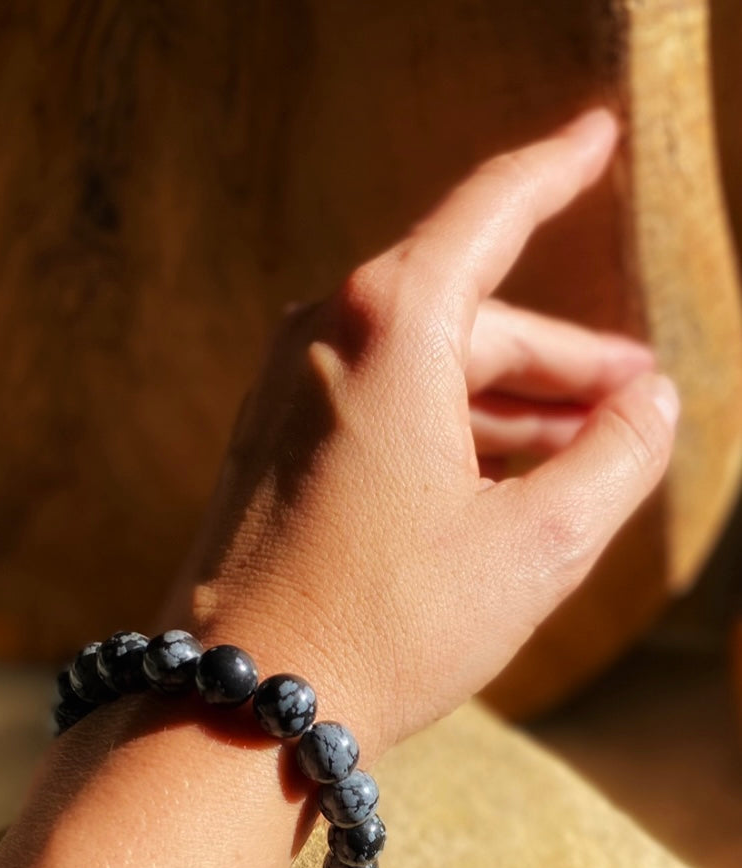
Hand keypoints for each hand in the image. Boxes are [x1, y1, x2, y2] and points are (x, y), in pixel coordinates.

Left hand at [168, 109, 677, 757]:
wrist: (241, 705)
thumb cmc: (387, 624)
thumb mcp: (538, 542)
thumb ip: (617, 455)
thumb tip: (651, 403)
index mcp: (389, 327)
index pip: (490, 211)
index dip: (557, 169)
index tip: (595, 136)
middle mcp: (322, 338)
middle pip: (471, 315)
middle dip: (562, 356)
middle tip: (636, 395)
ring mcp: (286, 393)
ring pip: (427, 368)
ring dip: (512, 399)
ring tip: (586, 444)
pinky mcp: (273, 448)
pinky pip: (381, 408)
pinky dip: (450, 427)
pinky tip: (499, 476)